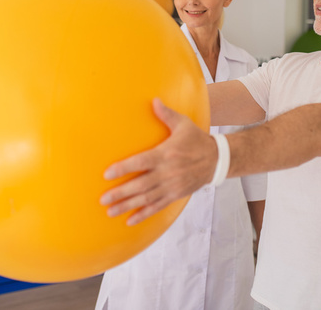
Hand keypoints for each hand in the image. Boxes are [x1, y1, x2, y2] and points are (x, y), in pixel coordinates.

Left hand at [100, 98, 216, 224]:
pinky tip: (130, 220)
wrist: (217, 160)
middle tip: (103, 199)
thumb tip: (154, 100)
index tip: (107, 174)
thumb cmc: (197, 140)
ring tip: (110, 211)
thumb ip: (166, 114)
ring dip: (127, 206)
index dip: (123, 169)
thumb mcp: (184, 124)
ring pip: (146, 199)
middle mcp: (167, 172)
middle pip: (140, 185)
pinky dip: (143, 214)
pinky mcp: (175, 195)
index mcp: (166, 154)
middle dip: (121, 193)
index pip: (141, 162)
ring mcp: (171, 186)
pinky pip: (157, 207)